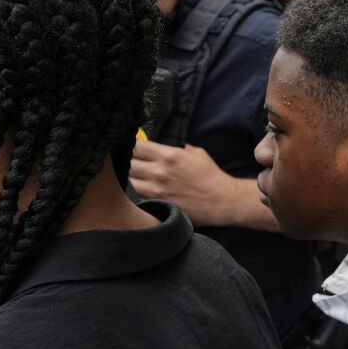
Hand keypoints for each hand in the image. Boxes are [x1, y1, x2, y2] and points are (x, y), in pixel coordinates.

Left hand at [128, 140, 244, 224]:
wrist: (222, 201)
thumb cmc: (211, 176)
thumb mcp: (196, 153)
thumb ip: (176, 148)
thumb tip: (161, 147)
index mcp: (169, 155)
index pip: (136, 145)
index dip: (129, 145)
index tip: (128, 146)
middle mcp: (159, 171)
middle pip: (127, 162)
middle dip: (125, 161)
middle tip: (127, 162)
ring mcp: (157, 190)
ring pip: (127, 180)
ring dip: (128, 178)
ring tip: (131, 177)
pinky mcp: (157, 204)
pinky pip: (136, 197)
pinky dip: (135, 193)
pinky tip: (139, 191)